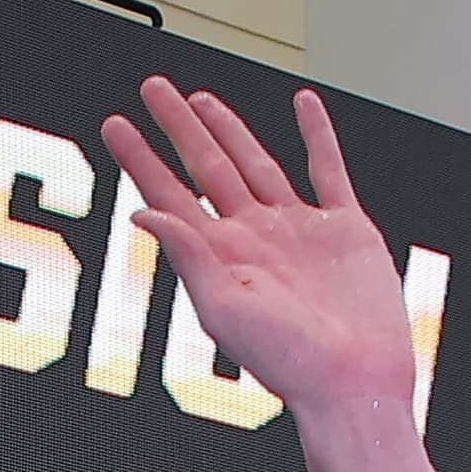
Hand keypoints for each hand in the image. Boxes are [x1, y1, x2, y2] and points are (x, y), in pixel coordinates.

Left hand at [100, 79, 412, 417]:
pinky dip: (318, 135)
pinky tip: (304, 106)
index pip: (170, 195)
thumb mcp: (224, 309)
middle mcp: (256, 239)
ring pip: (257, 163)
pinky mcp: (346, 230)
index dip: (141, 159)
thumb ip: (187, 255)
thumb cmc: (290, 362)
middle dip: (178, 128)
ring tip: (203, 99)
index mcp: (221, 258)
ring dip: (230, 129)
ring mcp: (299, 230)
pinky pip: (329, 169)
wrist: (354, 382)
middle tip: (154, 89)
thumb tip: (141, 213)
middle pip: (206, 167)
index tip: (116, 125)